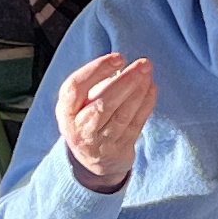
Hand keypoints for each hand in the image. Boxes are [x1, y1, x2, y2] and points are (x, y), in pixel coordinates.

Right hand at [55, 52, 158, 190]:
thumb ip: (95, 84)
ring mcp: (99, 144)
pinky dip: (145, 105)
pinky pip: (135, 126)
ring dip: (139, 92)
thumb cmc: (87, 118)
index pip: (76, 88)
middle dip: (125, 82)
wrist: (91, 160)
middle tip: (143, 64)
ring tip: (148, 73)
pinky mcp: (118, 151)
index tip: (118, 58)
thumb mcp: (80, 103)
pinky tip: (151, 88)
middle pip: (102, 105)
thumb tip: (121, 67)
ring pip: (122, 116)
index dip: (97, 70)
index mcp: (66, 111)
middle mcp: (79, 129)